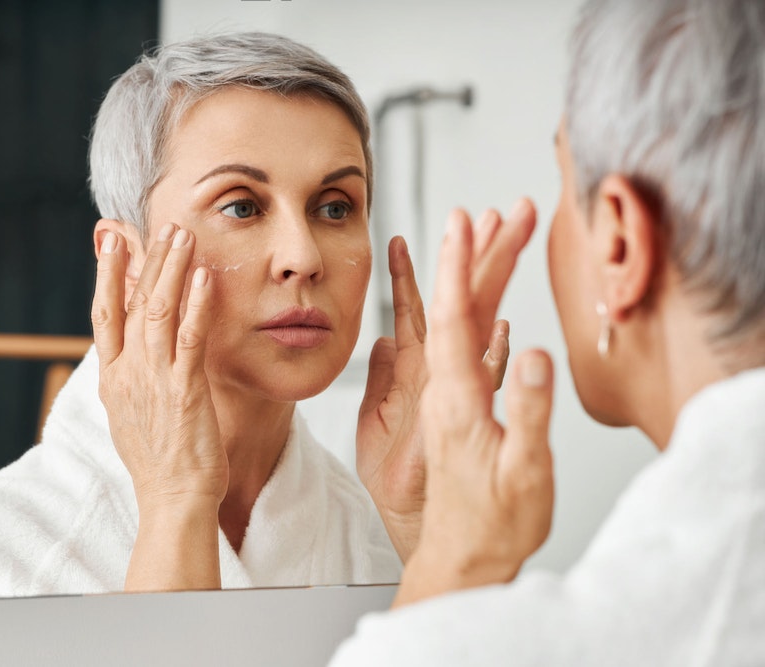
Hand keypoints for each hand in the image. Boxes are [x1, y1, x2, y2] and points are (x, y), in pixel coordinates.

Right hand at [91, 222, 224, 589]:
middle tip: (160, 224)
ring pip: (158, 311)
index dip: (107, 275)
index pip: (104, 314)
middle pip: (132, 303)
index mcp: (113, 378)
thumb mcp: (131, 414)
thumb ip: (130, 378)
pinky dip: (197, 306)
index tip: (111, 241)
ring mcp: (155, 380)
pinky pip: (191, 339)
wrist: (172, 498)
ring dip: (171, 269)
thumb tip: (130, 356)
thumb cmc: (158, 462)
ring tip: (182, 235)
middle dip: (146, 259)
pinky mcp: (185, 390)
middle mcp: (128, 373)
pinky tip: (204, 278)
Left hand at [357, 210, 522, 561]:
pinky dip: (483, 318)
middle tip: (502, 210)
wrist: (466, 556)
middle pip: (460, 308)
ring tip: (497, 234)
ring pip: (464, 323)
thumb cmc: (493, 522)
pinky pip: (469, 351)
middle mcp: (446, 388)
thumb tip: (530, 352)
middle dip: (479, 255)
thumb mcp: (521, 471)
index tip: (461, 221)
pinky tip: (494, 304)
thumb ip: (526, 412)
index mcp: (455, 397)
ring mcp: (452, 395)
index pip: (451, 317)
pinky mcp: (462, 405)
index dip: (455, 265)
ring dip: (479, 277)